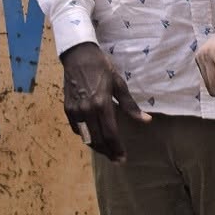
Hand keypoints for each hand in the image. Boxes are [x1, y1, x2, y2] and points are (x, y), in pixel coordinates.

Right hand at [60, 42, 150, 160]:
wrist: (78, 55)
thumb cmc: (102, 67)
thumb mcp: (119, 84)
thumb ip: (130, 105)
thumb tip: (146, 120)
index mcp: (102, 104)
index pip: (111, 134)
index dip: (117, 149)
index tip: (123, 159)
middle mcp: (87, 111)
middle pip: (98, 140)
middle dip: (108, 152)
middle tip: (116, 159)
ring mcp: (76, 111)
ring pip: (86, 137)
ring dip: (97, 147)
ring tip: (107, 151)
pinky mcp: (68, 109)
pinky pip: (77, 129)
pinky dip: (86, 136)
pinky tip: (93, 136)